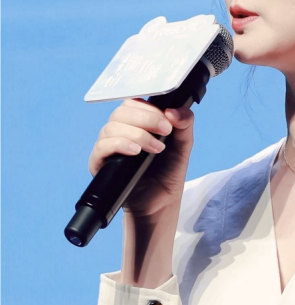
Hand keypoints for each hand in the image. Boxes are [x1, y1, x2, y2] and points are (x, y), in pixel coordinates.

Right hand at [88, 98, 193, 218]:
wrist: (161, 202)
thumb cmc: (168, 171)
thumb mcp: (183, 145)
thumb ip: (185, 124)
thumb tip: (173, 110)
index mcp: (136, 122)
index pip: (134, 102)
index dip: (150, 108)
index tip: (168, 121)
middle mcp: (120, 130)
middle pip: (122, 111)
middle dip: (146, 119)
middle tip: (165, 132)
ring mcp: (108, 145)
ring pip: (112, 127)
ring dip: (137, 134)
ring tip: (156, 149)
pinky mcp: (99, 162)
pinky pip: (102, 146)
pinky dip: (120, 145)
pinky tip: (135, 151)